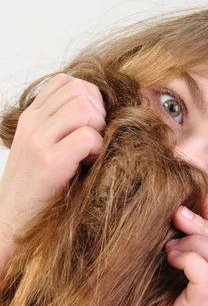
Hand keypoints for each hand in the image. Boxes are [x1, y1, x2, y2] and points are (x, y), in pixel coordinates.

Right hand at [0, 73, 106, 234]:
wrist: (9, 224)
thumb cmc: (35, 188)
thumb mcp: (41, 146)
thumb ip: (61, 124)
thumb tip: (101, 110)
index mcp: (32, 116)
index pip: (66, 81)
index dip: (88, 97)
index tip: (90, 123)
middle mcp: (33, 123)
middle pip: (80, 90)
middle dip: (98, 110)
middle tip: (95, 136)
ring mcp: (38, 141)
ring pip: (84, 107)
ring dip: (98, 127)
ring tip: (92, 149)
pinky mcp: (49, 163)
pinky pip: (87, 137)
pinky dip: (97, 148)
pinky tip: (88, 162)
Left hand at [146, 200, 207, 305]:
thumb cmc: (144, 290)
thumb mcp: (168, 252)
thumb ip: (185, 232)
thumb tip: (197, 200)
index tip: (183, 212)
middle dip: (204, 224)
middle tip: (176, 223)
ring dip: (195, 241)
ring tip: (170, 248)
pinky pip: (206, 275)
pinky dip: (189, 258)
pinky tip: (171, 259)